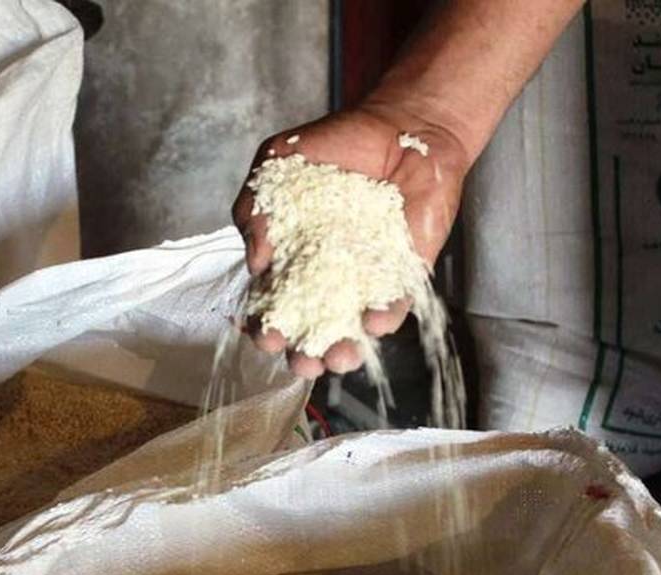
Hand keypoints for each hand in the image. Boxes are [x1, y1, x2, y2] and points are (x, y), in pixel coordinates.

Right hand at [232, 103, 469, 378]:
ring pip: (351, 328)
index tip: (263, 334)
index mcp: (292, 257)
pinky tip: (374, 320)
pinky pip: (394, 304)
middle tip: (299, 360)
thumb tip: (256, 260)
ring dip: (342, 349)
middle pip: (310, 328)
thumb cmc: (339, 144)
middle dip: (302, 352)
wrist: (404, 127)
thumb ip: (258, 206)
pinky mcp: (403, 274)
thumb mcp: (280, 163)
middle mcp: (327, 276)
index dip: (265, 324)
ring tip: (337, 357)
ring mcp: (365, 278)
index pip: (272, 303)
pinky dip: (384, 316)